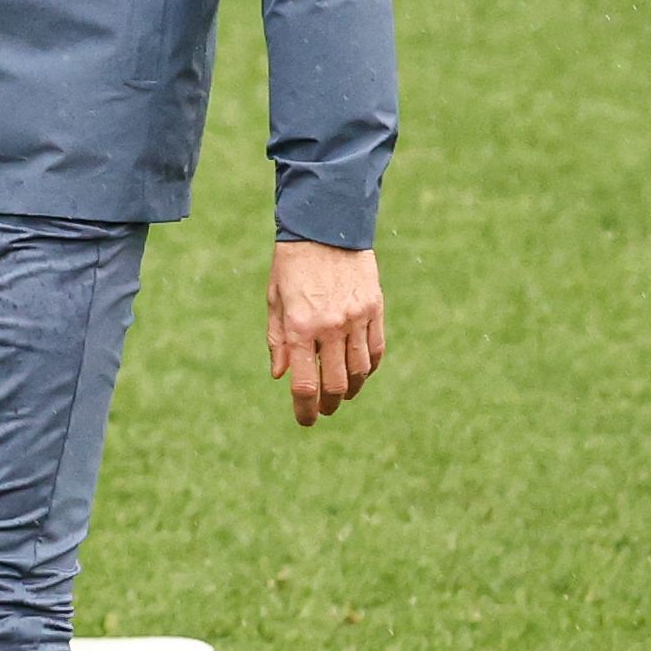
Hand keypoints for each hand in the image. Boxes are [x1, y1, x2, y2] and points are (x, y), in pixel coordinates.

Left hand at [266, 240, 385, 426]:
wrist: (325, 229)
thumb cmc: (292, 266)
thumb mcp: (274, 302)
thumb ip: (278, 341)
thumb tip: (280, 376)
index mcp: (300, 328)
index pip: (305, 384)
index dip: (305, 409)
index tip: (305, 420)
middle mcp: (331, 328)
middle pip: (336, 384)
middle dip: (329, 404)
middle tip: (323, 411)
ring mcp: (357, 319)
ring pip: (360, 371)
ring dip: (351, 389)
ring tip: (342, 395)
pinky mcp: (375, 309)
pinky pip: (376, 350)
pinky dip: (368, 367)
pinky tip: (360, 373)